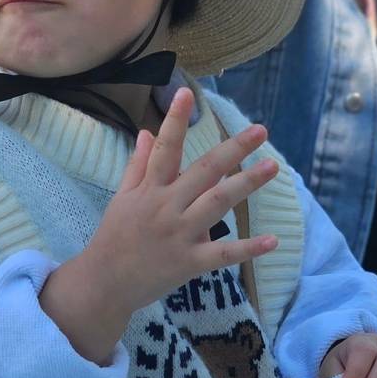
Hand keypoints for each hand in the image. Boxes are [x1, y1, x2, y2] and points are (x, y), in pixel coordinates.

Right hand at [84, 86, 279, 315]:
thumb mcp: (121, 197)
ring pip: (217, 203)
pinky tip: (273, 240)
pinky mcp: (188, 263)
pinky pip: (222, 255)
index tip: (186, 94)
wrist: (103, 283)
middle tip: (260, 130)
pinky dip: (248, 249)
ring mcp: (178, 234)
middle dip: (232, 149)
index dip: (175, 120)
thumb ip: (137, 165)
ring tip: (272, 166)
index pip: (164, 148)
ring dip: (246, 183)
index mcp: (149, 190)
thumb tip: (146, 131)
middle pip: (203, 171)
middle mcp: (165, 207)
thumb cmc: (113, 238)